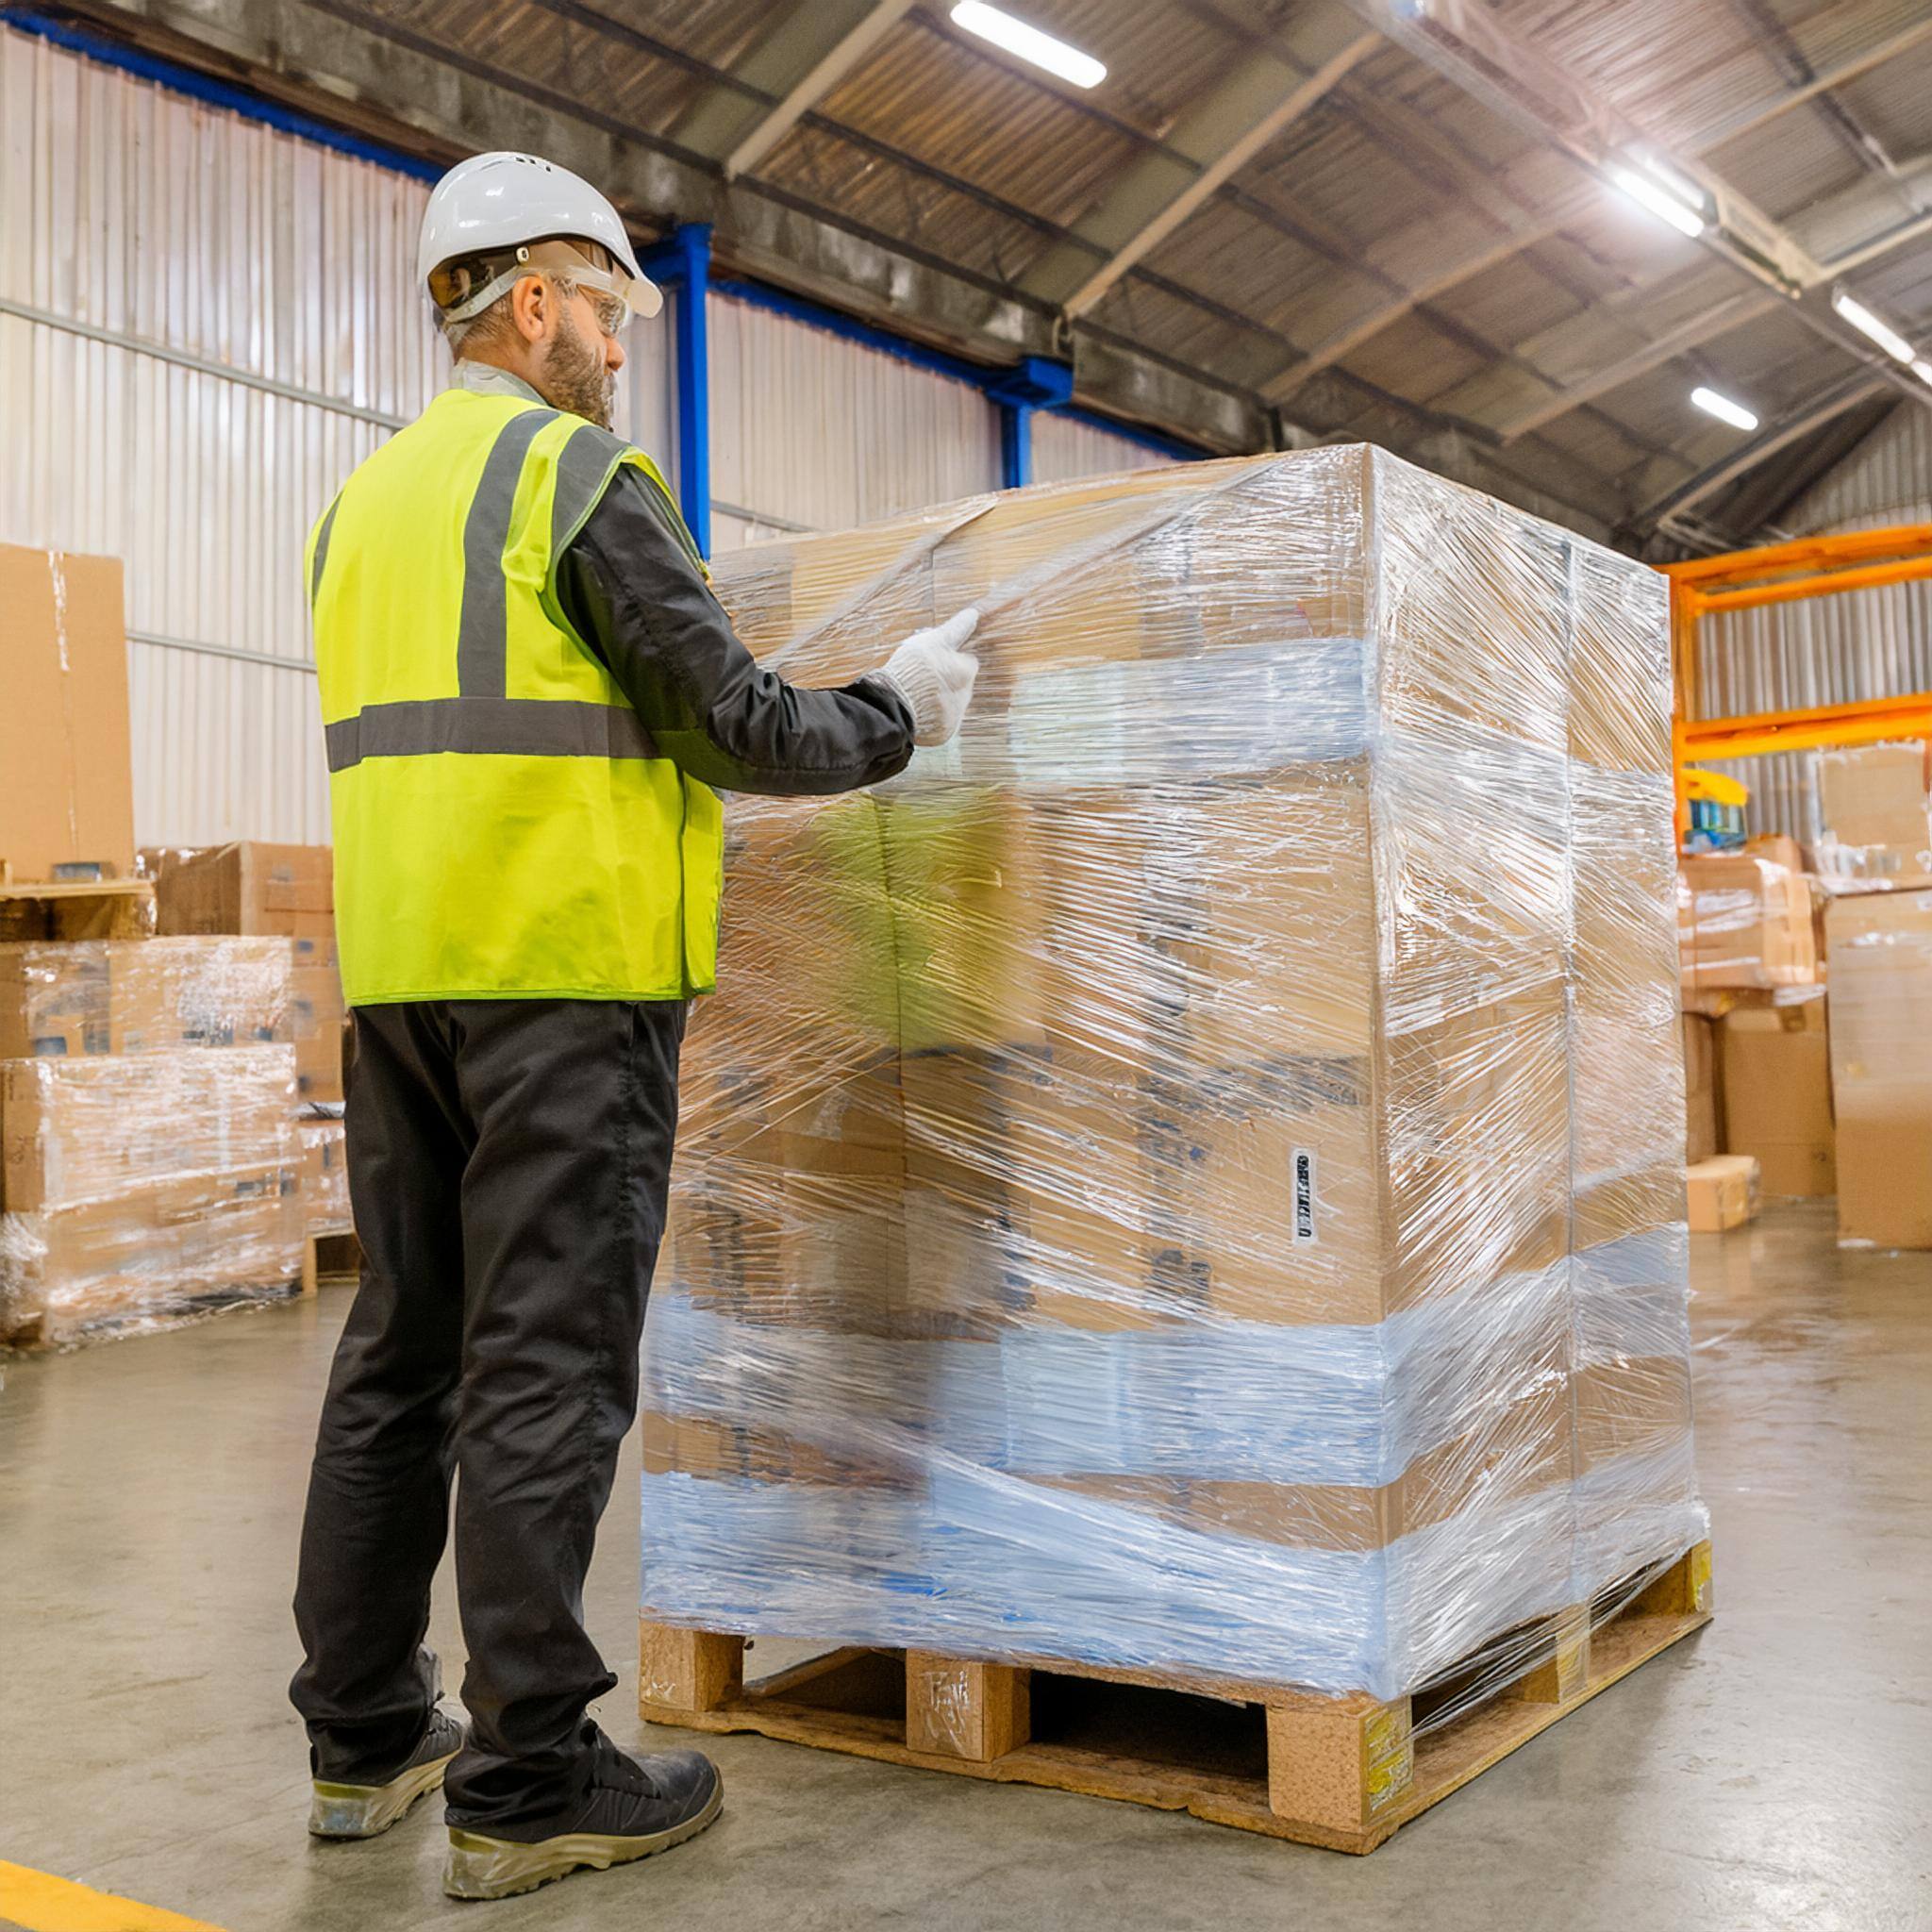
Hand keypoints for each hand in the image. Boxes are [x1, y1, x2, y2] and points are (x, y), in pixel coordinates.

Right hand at [876, 608, 980, 747]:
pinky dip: (930, 715)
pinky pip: (940, 722)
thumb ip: (956, 628)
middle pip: (959, 682)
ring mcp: (955, 716)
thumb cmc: (913, 669)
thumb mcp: (933, 640)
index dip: (950, 656)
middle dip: (944, 677)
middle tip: (920, 672)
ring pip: (950, 702)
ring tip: (914, 691)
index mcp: (967, 671)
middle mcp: (966, 695)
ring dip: (937, 696)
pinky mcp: (943, 733)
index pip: (967, 660)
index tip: (934, 657)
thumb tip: (974, 614)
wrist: (893, 707)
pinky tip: (915, 707)